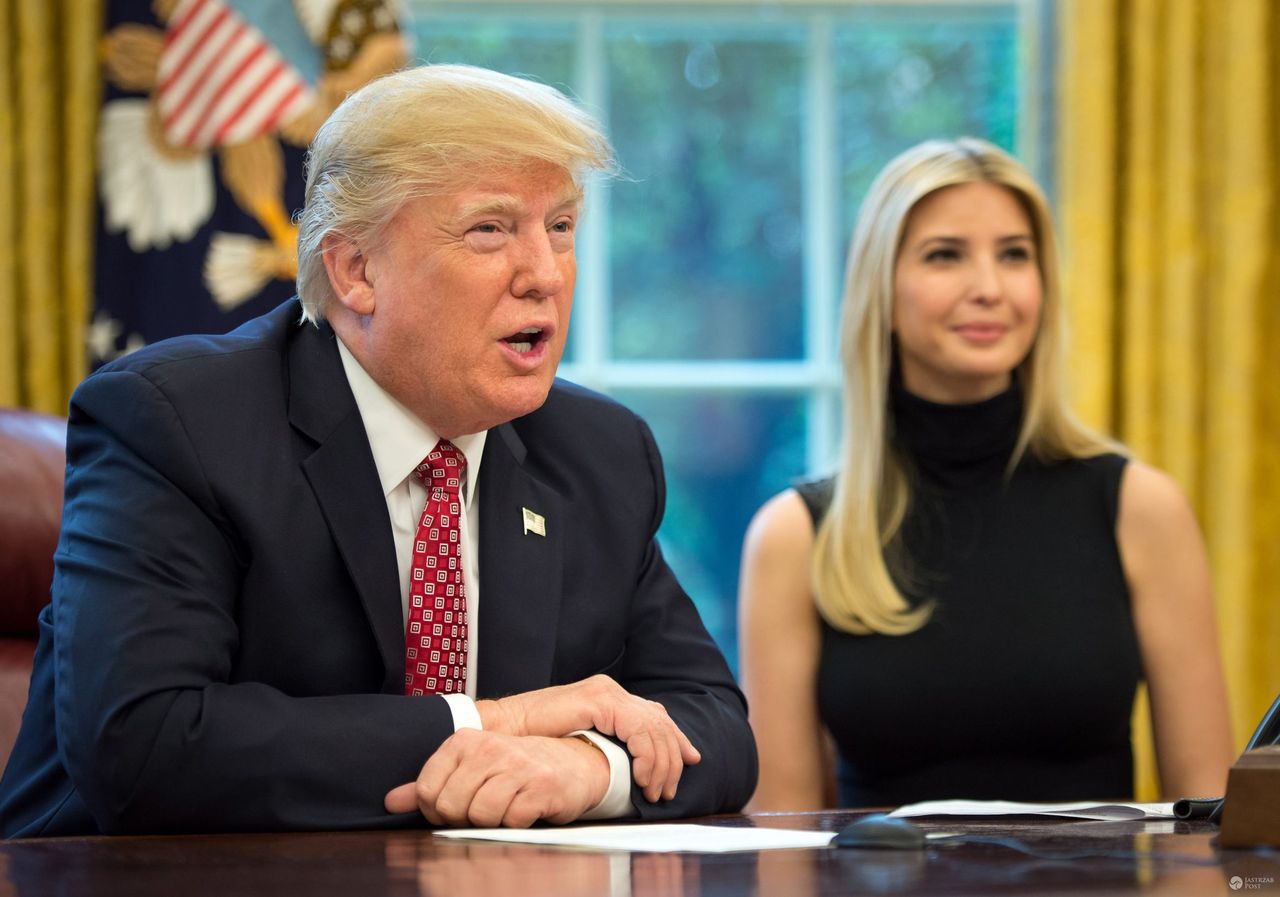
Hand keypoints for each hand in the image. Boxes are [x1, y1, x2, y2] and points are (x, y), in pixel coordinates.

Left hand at [384, 730, 609, 826]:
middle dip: (464, 819)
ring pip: (478, 816)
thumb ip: (430, 783)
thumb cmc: (519, 767)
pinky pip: (510, 821)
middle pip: (449, 807)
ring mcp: (517, 765)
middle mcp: (490, 748)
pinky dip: (516, 823)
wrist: (576, 763)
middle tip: (485, 808)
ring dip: (492, 822)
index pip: (427, 791)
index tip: (457, 805)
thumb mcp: (473, 768)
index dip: (437, 811)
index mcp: (465, 741)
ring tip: (507, 805)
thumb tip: (392, 801)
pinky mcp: (540, 786)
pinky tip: (526, 808)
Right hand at [477, 674, 700, 802]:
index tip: (690, 762)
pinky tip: (641, 777)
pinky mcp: (597, 700)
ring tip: (655, 792)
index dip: (677, 740)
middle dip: (672, 759)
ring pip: (653, 727)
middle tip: (668, 790)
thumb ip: (607, 743)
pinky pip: (637, 729)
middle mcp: (611, 690)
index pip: (655, 717)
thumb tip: (631, 762)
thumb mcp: (580, 742)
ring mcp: (605, 692)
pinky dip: (645, 755)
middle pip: (660, 722)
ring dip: (660, 763)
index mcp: (610, 698)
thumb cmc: (535, 742)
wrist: (503, 730)